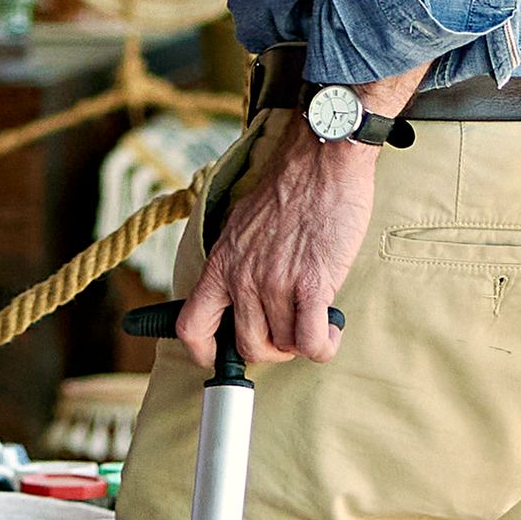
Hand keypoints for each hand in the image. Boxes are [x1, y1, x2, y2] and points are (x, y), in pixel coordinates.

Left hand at [173, 115, 371, 369]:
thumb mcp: (240, 226)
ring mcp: (275, 284)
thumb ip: (235, 263)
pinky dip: (323, 345)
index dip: (202, 352)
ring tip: (315, 318)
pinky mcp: (311, 286)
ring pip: (285, 345)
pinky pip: (311, 343)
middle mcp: (242, 280)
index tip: (219, 356)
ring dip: (302, 341)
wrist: (319, 163)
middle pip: (249, 347)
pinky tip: (330, 328)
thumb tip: (239, 294)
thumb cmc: (286, 191)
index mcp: (220, 265)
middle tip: (289, 331)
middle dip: (272, 349)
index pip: (190, 326)